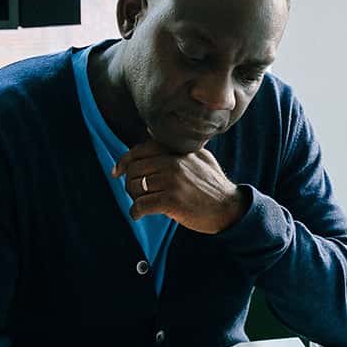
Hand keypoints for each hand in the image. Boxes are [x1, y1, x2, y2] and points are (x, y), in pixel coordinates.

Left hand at [113, 141, 251, 234]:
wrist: (229, 209)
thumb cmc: (213, 186)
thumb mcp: (200, 158)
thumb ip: (177, 146)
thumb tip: (149, 131)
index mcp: (178, 151)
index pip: (141, 149)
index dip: (125, 161)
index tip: (117, 172)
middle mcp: (174, 162)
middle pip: (135, 169)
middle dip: (130, 183)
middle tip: (136, 194)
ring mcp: (173, 181)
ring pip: (136, 187)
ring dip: (134, 198)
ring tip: (141, 204)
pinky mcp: (172, 200)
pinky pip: (141, 205)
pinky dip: (136, 212)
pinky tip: (139, 215)